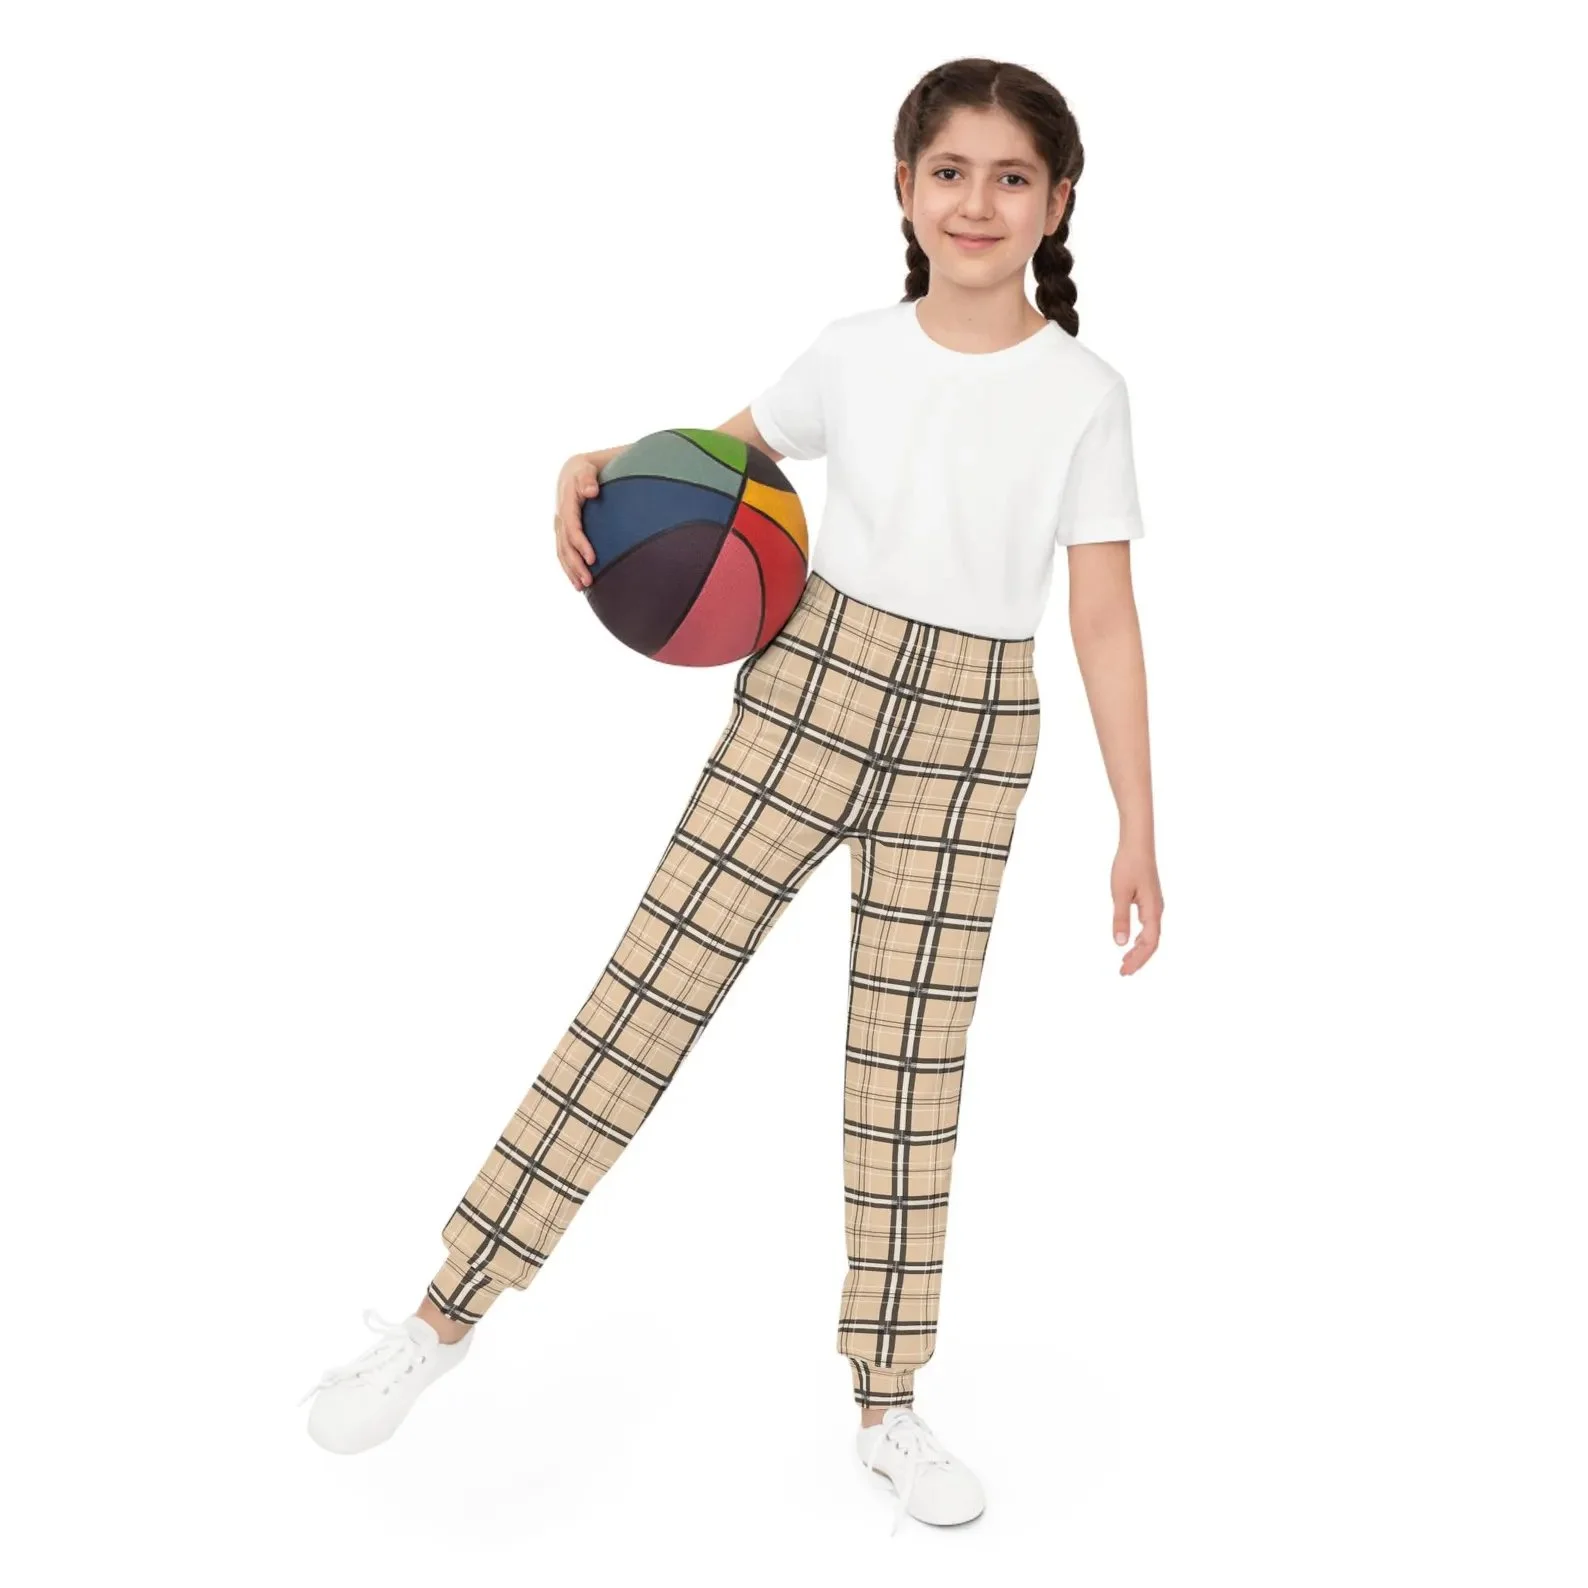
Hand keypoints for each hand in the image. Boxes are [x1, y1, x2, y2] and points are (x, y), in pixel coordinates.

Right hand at [554, 454, 600, 589]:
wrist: (572, 472)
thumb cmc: (585, 472)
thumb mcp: (586, 470)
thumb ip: (588, 479)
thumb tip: (591, 491)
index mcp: (566, 504)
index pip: (572, 528)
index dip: (581, 544)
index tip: (592, 558)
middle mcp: (560, 517)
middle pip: (565, 546)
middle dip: (575, 565)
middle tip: (588, 581)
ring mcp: (559, 526)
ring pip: (562, 552)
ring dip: (571, 571)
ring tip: (582, 587)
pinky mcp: (562, 532)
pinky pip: (562, 552)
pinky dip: (568, 568)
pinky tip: (577, 582)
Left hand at [1111, 841, 1162, 974]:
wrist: (1138, 844)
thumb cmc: (1128, 866)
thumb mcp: (1119, 893)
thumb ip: (1120, 918)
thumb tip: (1120, 944)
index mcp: (1152, 911)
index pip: (1149, 943)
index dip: (1138, 959)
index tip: (1125, 971)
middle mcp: (1157, 910)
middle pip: (1152, 942)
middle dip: (1138, 958)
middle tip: (1123, 972)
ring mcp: (1155, 905)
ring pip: (1150, 935)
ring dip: (1139, 949)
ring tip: (1126, 961)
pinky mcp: (1150, 900)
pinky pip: (1148, 926)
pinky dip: (1140, 938)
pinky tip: (1131, 941)